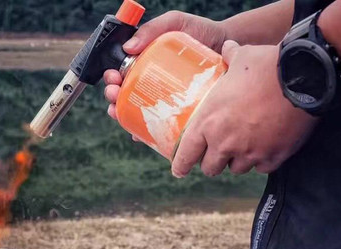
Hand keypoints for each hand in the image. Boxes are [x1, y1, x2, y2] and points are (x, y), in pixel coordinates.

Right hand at [104, 11, 227, 120]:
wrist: (228, 46)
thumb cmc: (201, 32)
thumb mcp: (175, 22)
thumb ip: (153, 28)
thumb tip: (129, 47)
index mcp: (145, 62)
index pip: (121, 73)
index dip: (112, 79)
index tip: (112, 78)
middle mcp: (151, 82)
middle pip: (124, 95)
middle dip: (113, 97)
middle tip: (115, 94)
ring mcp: (164, 99)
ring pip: (136, 112)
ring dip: (122, 116)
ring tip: (120, 114)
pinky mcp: (177, 113)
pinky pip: (158, 126)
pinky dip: (145, 132)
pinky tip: (138, 133)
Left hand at [171, 42, 318, 177]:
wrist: (303, 77)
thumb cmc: (266, 65)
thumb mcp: (241, 58)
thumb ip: (229, 58)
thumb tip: (227, 48)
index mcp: (209, 121)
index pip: (187, 153)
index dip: (181, 164)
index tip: (179, 170)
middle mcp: (226, 142)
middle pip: (211, 167)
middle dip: (212, 162)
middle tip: (217, 154)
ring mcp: (250, 153)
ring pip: (237, 169)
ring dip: (238, 160)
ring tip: (244, 146)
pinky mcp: (273, 157)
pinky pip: (262, 167)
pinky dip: (262, 160)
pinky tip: (266, 147)